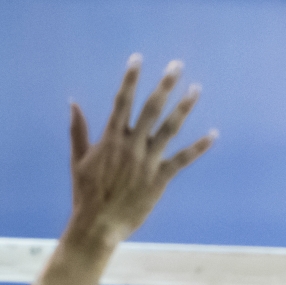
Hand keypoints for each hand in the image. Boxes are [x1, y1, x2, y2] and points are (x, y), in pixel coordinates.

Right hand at [66, 56, 215, 245]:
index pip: (122, 101)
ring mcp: (146, 161)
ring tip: (196, 89)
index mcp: (110, 139)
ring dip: (184, 107)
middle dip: (164, 85)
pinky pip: (182, 159)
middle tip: (177, 65)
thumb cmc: (85, 193)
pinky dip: (198, 147)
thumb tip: (72, 103)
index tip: (137, 59)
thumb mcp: (78, 159)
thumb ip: (78, 130)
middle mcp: (130, 146)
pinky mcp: (160, 178)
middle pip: (151, 109)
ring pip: (170, 128)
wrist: (97, 225)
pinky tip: (213, 135)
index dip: (130, 79)